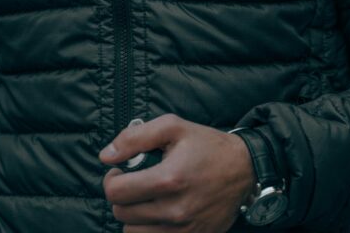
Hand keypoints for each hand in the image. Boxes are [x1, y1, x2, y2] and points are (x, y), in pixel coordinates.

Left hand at [98, 112, 255, 231]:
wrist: (243, 169)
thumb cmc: (206, 145)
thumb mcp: (172, 127)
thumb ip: (135, 138)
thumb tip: (106, 156)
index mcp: (168, 179)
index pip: (116, 192)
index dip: (111, 180)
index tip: (120, 172)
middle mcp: (174, 210)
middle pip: (122, 213)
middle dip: (122, 196)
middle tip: (134, 183)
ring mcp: (184, 230)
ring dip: (134, 216)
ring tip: (145, 199)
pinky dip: (149, 229)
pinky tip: (157, 213)